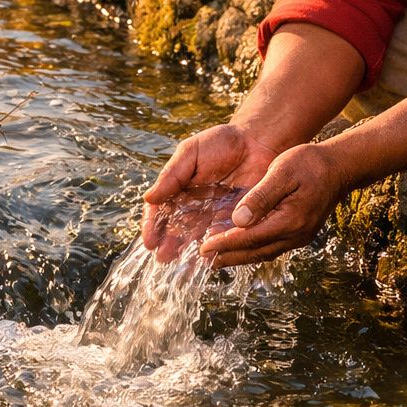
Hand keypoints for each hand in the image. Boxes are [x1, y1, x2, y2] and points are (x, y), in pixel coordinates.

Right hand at [141, 124, 278, 262]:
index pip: (160, 211)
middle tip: (165, 257)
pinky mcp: (235, 220)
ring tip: (182, 264)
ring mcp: (213, 215)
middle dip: (169, 245)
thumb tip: (149, 198)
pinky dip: (215, 248)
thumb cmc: (221, 143)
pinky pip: (223, 237)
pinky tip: (210, 256)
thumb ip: (172, 174)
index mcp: (178, 189)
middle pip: (177, 230)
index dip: (153, 226)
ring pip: (197, 238)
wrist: (258, 142)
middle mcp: (193, 206)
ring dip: (189, 252)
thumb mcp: (191, 152)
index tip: (149, 241)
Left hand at [197, 142, 350, 267]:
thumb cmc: (310, 163)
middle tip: (205, 259)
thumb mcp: (283, 171)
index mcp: (289, 220)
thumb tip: (238, 220)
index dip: (225, 244)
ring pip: (264, 252)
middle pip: (255, 252)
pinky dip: (253, 248)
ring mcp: (300, 236)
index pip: (250, 238)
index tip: (204, 248)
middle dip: (229, 257)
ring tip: (218, 257)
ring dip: (240, 256)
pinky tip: (242, 245)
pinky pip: (272, 246)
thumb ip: (261, 196)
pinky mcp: (301, 232)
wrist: (340, 166)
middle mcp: (295, 234)